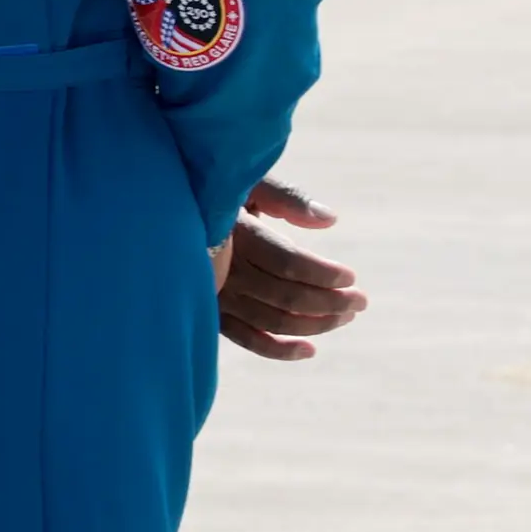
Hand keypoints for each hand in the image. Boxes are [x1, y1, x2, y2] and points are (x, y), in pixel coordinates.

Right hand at [218, 179, 365, 361]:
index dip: (324, 274)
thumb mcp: (249, 182)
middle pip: (286, 296)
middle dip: (330, 302)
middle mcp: (224, 269)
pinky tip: (310, 349)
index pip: (289, 263)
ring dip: (315, 324)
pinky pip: (247, 339)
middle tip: (361, 301)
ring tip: (345, 317)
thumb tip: (330, 221)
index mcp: (236, 233)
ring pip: (272, 321)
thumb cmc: (217, 189)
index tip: (351, 277)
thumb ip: (287, 198)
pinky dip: (279, 350)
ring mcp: (215, 295)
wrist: (169, 210)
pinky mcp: (211, 312)